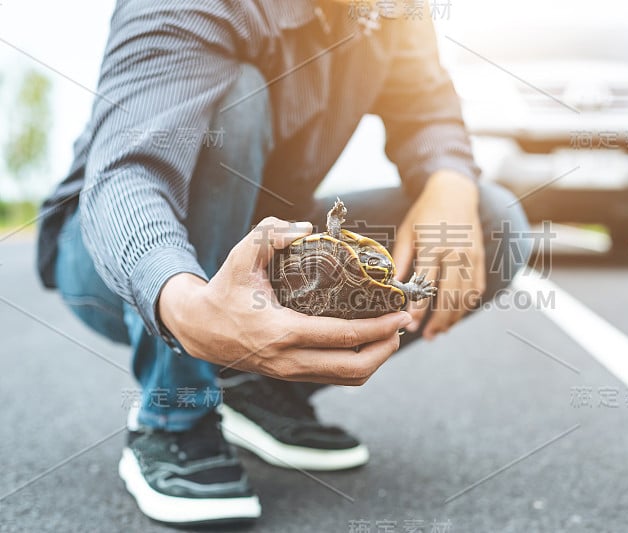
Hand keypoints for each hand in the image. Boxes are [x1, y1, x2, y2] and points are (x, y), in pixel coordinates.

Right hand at [158, 217, 411, 384]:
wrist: (199, 328)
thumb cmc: (224, 290)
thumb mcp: (241, 256)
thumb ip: (271, 234)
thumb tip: (306, 227)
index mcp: (282, 332)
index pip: (343, 337)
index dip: (378, 328)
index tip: (401, 315)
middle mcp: (290, 360)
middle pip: (353, 368)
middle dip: (385, 349)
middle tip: (402, 326)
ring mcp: (291, 372)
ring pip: (347, 378)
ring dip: (375, 360)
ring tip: (391, 336)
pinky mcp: (292, 375)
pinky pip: (334, 377)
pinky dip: (358, 365)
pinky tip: (368, 344)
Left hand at [392, 170, 485, 338]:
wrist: (455, 192)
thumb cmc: (425, 213)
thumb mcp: (407, 232)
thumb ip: (400, 260)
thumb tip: (392, 287)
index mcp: (434, 245)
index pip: (426, 283)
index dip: (418, 307)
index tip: (408, 323)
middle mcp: (456, 252)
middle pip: (450, 295)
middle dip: (438, 320)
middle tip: (426, 335)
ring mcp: (472, 257)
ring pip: (466, 296)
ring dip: (453, 318)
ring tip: (438, 332)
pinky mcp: (481, 259)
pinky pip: (477, 289)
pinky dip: (467, 306)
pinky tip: (454, 316)